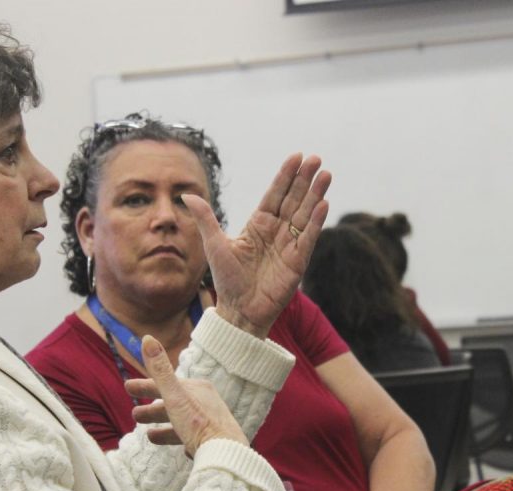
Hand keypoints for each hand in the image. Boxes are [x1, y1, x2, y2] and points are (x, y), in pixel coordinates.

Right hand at [125, 335, 246, 455]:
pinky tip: (181, 449)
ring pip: (183, 423)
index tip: (127, 387)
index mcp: (198, 389)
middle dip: (152, 409)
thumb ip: (160, 370)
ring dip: (164, 428)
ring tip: (148, 435)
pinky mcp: (215, 442)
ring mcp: (212, 423)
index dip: (146, 386)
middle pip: (174, 404)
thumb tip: (147, 338)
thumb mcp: (174, 396)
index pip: (166, 384)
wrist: (225, 454)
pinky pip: (196, 438)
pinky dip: (185, 440)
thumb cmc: (198, 424)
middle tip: (134, 415)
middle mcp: (207, 403)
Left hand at [183, 153, 331, 337]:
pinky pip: (308, 237)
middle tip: (316, 159)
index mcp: (258, 225)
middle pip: (294, 199)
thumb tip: (187, 195)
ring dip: (316, 194)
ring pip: (305, 214)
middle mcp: (276, 231)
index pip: (275, 194)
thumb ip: (205, 218)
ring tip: (325, 174)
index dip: (286, 176)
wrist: (239, 311)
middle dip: (305, 180)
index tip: (296, 156)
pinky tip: (323, 203)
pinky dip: (316, 221)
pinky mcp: (297, 261)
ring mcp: (289, 245)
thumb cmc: (227, 280)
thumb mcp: (214, 245)